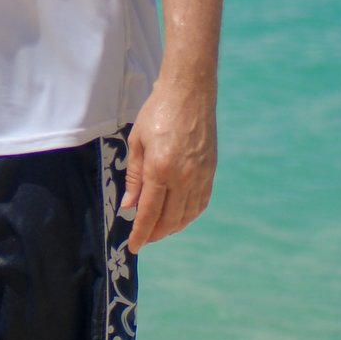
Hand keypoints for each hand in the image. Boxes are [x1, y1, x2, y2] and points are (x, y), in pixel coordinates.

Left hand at [121, 80, 216, 252]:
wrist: (189, 92)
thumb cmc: (157, 113)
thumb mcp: (137, 143)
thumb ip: (134, 177)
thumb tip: (130, 206)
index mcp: (160, 169)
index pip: (149, 212)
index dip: (141, 233)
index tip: (134, 246)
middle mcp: (183, 176)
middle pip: (169, 219)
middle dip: (154, 234)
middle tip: (143, 239)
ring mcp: (200, 175)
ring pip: (186, 215)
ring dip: (172, 227)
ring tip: (158, 231)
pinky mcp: (210, 171)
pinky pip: (200, 203)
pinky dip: (189, 215)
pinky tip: (179, 217)